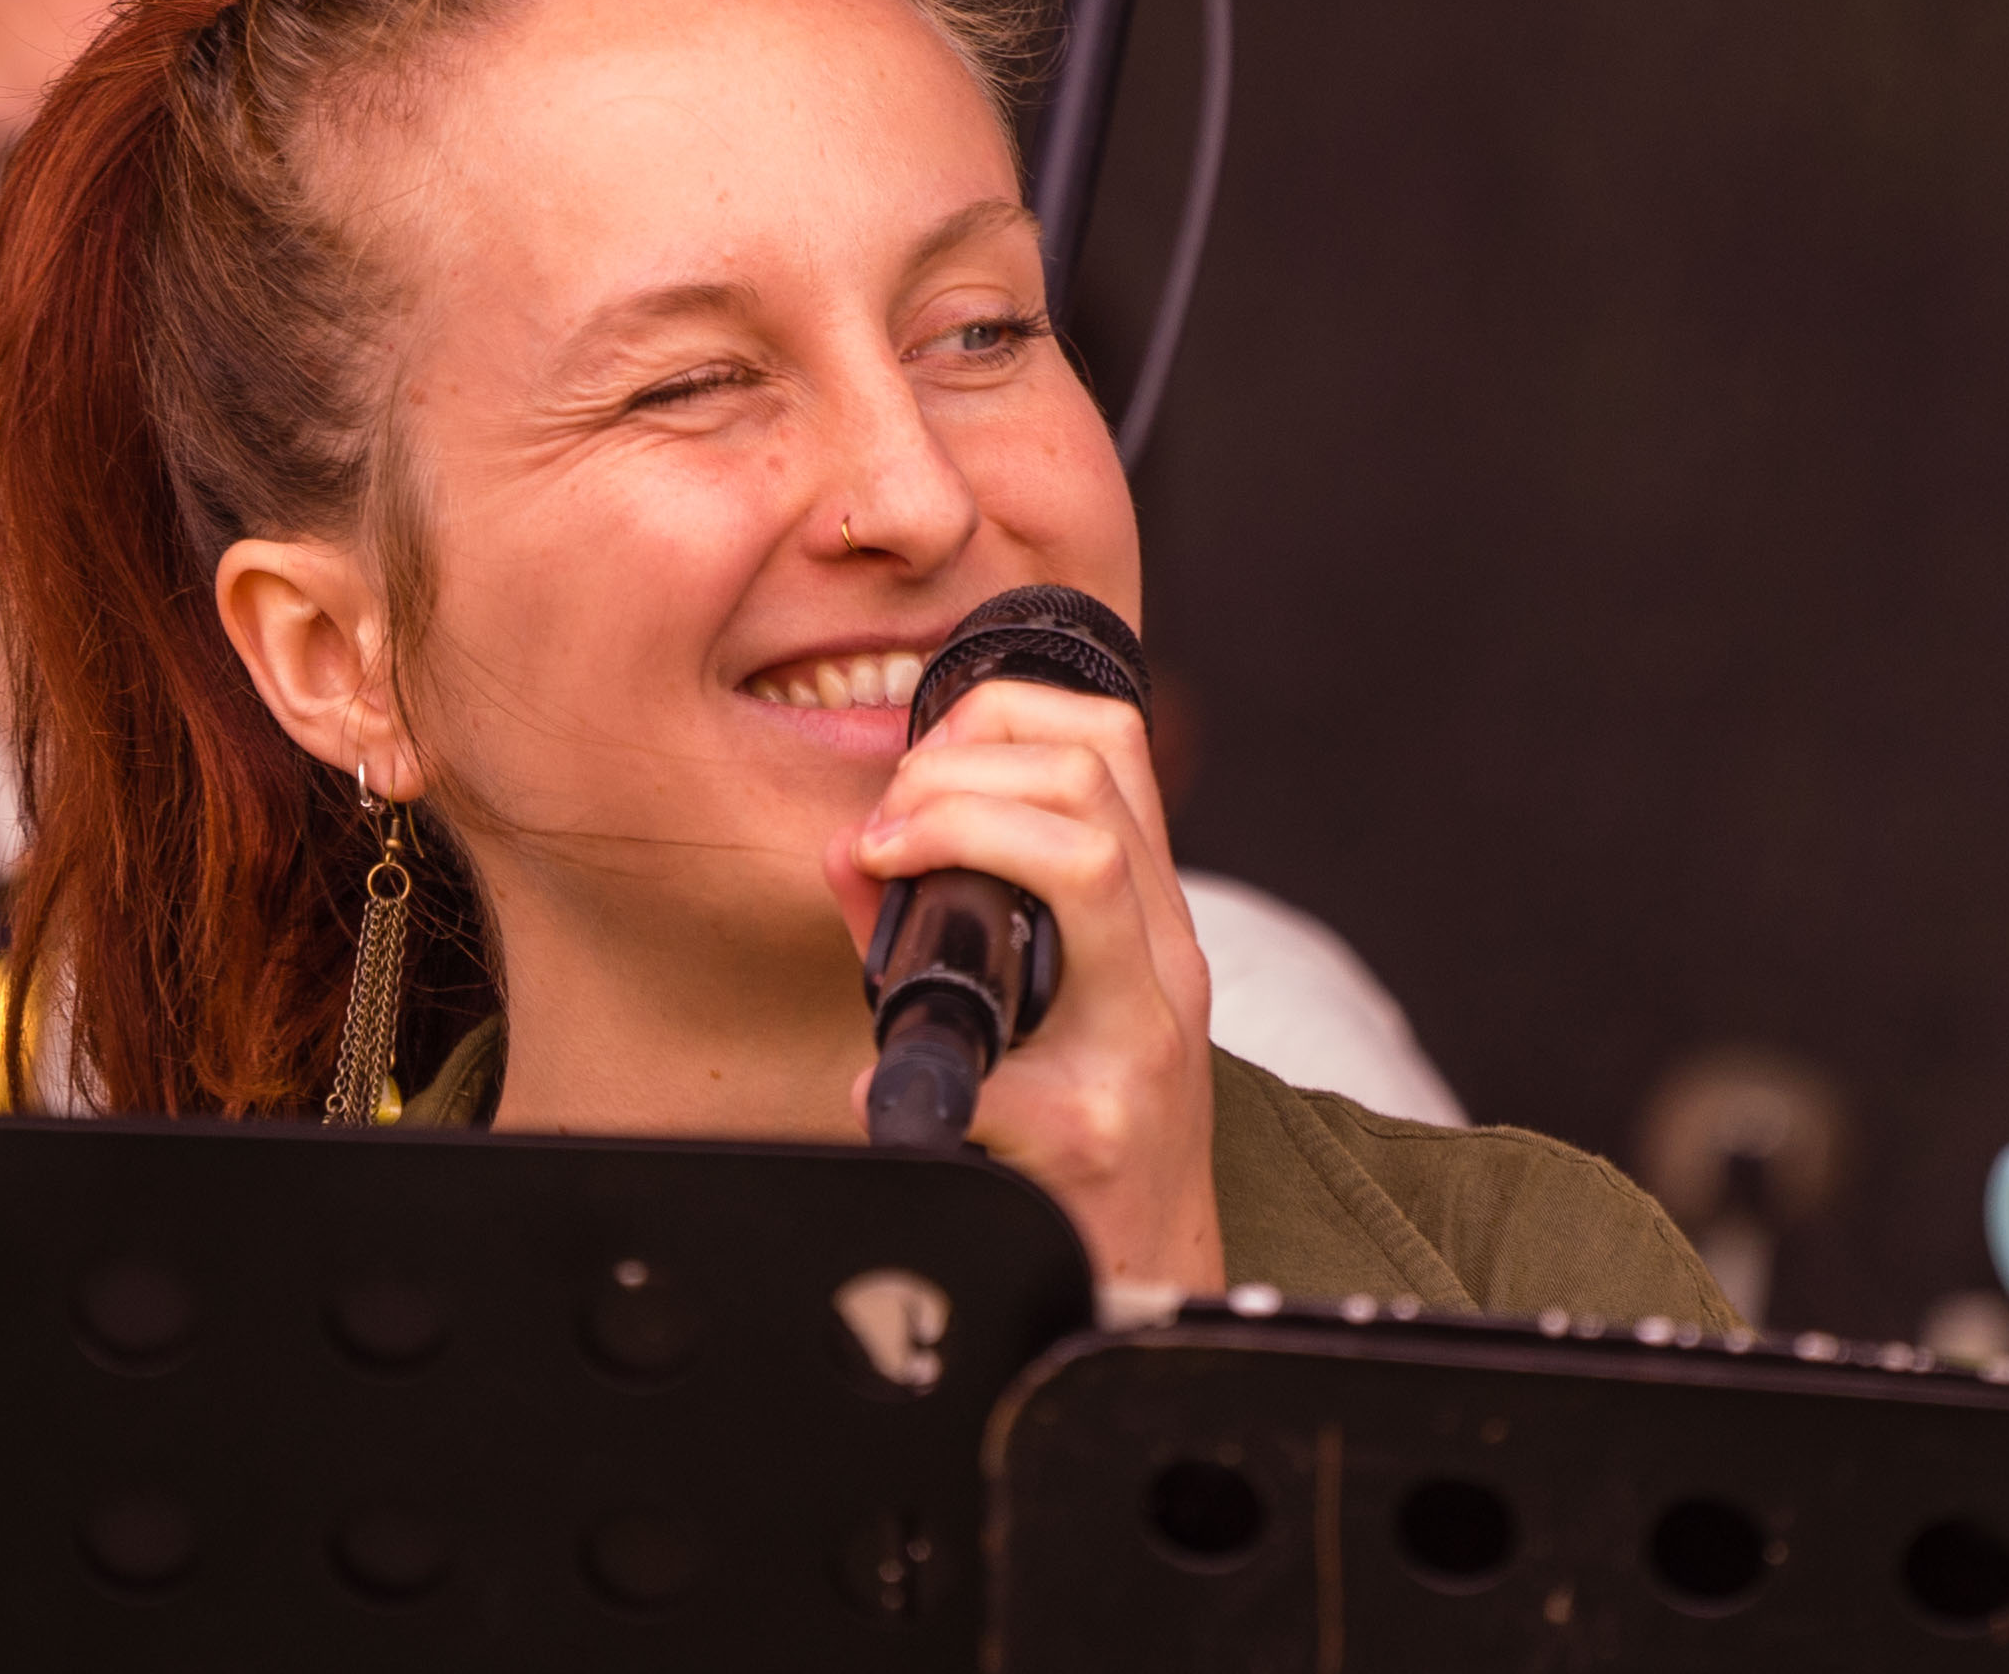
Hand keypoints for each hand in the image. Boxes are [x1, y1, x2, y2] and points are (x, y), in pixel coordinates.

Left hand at [824, 679, 1224, 1293]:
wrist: (1141, 1286)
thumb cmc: (1074, 1131)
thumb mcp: (1026, 1003)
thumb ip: (929, 919)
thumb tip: (844, 849)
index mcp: (1148, 915)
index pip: (1107, 742)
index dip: (997, 720)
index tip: (914, 776)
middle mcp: (1164, 961)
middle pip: (1088, 780)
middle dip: (956, 773)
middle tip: (886, 833)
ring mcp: (1142, 1041)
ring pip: (1086, 862)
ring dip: (954, 836)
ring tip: (889, 877)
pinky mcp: (1096, 1136)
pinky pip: (998, 1068)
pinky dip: (909, 1062)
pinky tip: (869, 1081)